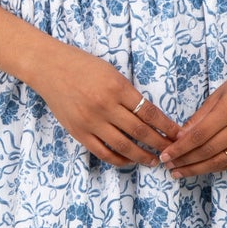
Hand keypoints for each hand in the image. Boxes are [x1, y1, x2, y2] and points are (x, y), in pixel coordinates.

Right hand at [35, 45, 181, 167]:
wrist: (49, 68)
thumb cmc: (83, 66)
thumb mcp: (111, 72)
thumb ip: (128, 94)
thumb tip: (150, 116)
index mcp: (117, 87)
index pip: (149, 112)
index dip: (166, 126)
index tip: (177, 134)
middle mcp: (105, 106)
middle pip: (140, 131)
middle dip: (160, 144)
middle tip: (172, 151)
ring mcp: (91, 121)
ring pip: (123, 146)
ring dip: (142, 156)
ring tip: (154, 160)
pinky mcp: (79, 132)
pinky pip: (103, 152)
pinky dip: (119, 159)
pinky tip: (129, 160)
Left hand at [159, 59, 226, 176]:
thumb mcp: (220, 92)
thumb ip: (200, 117)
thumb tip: (180, 137)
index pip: (198, 135)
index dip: (180, 148)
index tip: (165, 155)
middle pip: (207, 152)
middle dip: (184, 161)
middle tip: (169, 166)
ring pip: (219, 162)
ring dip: (197, 170)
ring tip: (180, 173)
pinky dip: (215, 168)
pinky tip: (201, 169)